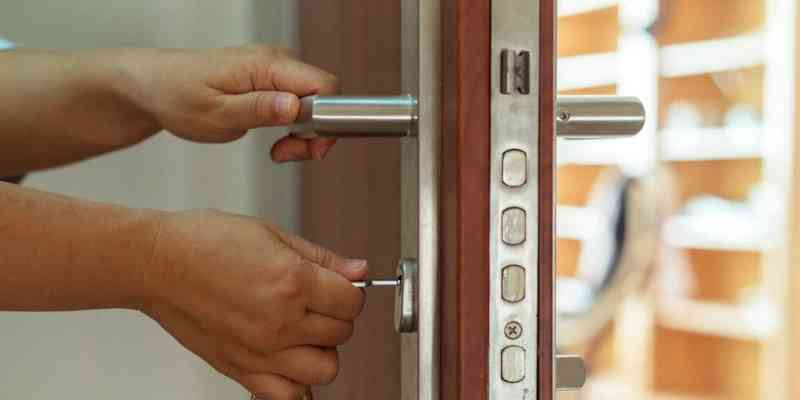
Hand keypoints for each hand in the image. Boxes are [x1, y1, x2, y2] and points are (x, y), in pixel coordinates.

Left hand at [128, 46, 339, 161]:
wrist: (155, 86)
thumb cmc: (178, 96)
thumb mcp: (216, 114)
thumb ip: (259, 110)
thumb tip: (296, 107)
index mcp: (267, 65)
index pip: (325, 86)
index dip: (325, 121)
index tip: (304, 147)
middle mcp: (277, 61)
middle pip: (325, 97)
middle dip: (314, 133)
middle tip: (285, 153)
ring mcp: (276, 69)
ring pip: (315, 103)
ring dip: (304, 133)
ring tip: (278, 150)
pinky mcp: (272, 80)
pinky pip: (301, 102)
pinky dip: (294, 126)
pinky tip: (276, 139)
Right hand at [138, 210, 366, 398]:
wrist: (156, 263)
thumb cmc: (206, 241)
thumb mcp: (272, 233)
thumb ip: (322, 258)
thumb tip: (359, 271)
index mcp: (291, 282)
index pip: (353, 301)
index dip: (350, 290)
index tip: (337, 285)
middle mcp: (280, 322)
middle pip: (342, 333)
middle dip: (336, 315)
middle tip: (315, 300)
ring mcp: (261, 351)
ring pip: (326, 369)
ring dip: (322, 349)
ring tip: (303, 329)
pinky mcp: (240, 370)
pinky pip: (288, 396)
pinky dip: (295, 382)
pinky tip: (286, 356)